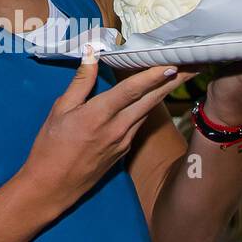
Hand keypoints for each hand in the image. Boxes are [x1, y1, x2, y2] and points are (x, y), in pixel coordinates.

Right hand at [20, 46, 195, 211]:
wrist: (52, 186)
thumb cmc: (50, 147)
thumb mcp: (59, 110)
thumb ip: (80, 82)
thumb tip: (91, 55)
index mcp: (98, 115)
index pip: (131, 90)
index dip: (153, 75)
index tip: (171, 63)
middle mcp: (117, 129)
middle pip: (151, 100)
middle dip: (173, 82)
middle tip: (192, 65)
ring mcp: (123, 142)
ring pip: (148, 112)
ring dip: (164, 93)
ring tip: (180, 75)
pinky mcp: (123, 151)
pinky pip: (139, 124)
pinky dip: (148, 108)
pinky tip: (153, 98)